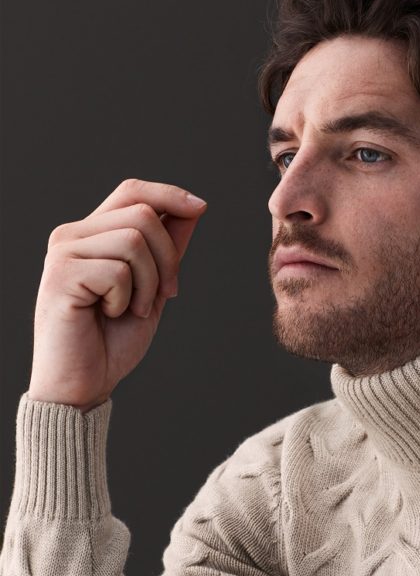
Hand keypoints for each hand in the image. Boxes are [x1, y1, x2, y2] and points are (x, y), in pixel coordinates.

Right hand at [28, 178, 207, 411]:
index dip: (169, 194)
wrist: (84, 383)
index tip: (201, 208)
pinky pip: (119, 270)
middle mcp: (72, 236)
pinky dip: (127, 299)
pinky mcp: (61, 274)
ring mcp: (64, 253)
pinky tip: (108, 315)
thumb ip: (167, 250)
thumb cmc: (111, 342)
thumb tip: (193, 208)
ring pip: (134, 238)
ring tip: (131, 309)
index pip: (131, 192)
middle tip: (163, 296)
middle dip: (168, 258)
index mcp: (92, 235)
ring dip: (148, 282)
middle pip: (143, 213)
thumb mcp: (151, 289)